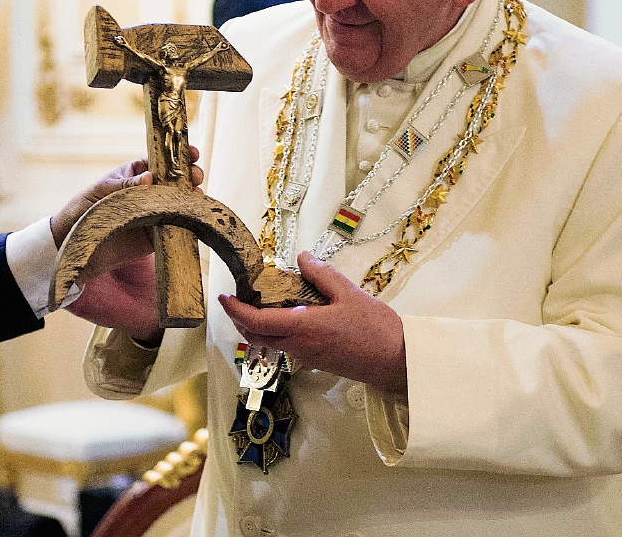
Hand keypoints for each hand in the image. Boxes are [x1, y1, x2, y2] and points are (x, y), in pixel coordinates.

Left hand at [50, 147, 203, 344]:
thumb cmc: (86, 207)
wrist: (77, 242)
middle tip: (195, 176)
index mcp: (138, 173)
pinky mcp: (156, 235)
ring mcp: (155, 213)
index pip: (163, 161)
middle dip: (190, 175)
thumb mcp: (104, 190)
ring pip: (180, 202)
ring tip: (195, 194)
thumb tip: (151, 178)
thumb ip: (127, 185)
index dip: (180, 155)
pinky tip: (192, 215)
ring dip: (192, 197)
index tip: (193, 152)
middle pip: (177, 181)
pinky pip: (176, 227)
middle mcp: (151, 192)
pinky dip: (186, 221)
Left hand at [219, 252, 406, 391]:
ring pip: (271, 343)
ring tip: (261, 302)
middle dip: (241, 319)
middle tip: (238, 299)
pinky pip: (287, 346)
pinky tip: (289, 315)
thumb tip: (302, 257)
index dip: (235, 311)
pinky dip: (278, 331)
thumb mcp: (350, 293)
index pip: (256, 322)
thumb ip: (322, 275)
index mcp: (302, 328)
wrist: (398, 362)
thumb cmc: (376, 328)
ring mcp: (307, 357)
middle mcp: (299, 346)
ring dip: (258, 326)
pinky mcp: (317, 361)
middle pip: (257, 336)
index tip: (223, 297)